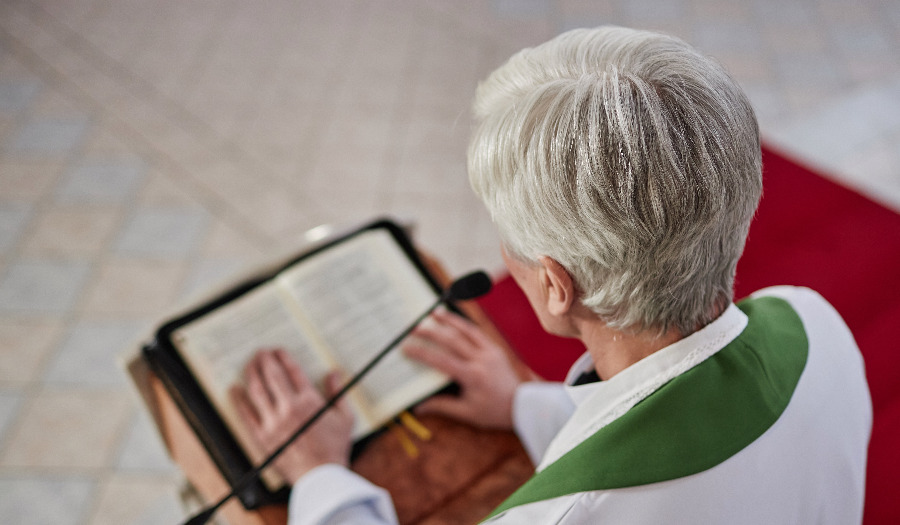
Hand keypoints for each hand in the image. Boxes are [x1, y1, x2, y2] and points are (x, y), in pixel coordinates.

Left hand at [229, 349, 353, 483]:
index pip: (293, 371)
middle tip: (261, 351)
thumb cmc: (335, 449)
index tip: (279, 350)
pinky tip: (234, 389)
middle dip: (265, 360)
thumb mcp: (345, 418)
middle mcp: (289, 408)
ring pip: (257, 391)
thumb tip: (333, 373)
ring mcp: (273, 422)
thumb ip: (338, 393)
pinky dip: (239, 400)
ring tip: (250, 364)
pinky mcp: (262, 437)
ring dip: (252, 373)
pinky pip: (246, 414)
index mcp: (309, 401)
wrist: (320, 477)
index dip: (284, 357)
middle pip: (272, 376)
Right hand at [402, 309, 530, 429]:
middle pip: (452, 341)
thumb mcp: (466, 413)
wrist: (520, 405)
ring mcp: (490, 352)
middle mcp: (480, 360)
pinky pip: (478, 333)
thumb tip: (418, 407)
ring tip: (435, 313)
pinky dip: (465, 325)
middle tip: (415, 327)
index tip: (406, 347)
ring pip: (467, 331)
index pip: (441, 360)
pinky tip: (455, 320)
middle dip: (432, 332)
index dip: (422, 353)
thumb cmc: (492, 412)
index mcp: (472, 376)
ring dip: (450, 320)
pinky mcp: (495, 349)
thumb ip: (441, 406)